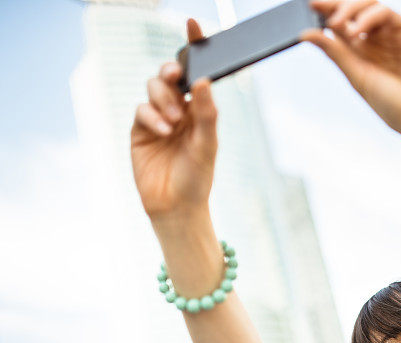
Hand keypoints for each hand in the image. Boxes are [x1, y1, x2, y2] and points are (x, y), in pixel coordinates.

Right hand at [130, 19, 217, 220]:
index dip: (193, 47)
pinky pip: (140, 110)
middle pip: (169, 76)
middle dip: (170, 73)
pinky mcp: (140, 130)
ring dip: (162, 99)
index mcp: (199, 109)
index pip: (196, 72)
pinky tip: (162, 130)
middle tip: (175, 78)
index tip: (194, 24)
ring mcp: (157, 118)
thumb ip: (206, 113)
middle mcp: (179, 109)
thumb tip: (202, 81)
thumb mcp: (208, 144)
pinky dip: (151, 116)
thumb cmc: (198, 177)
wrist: (176, 207)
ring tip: (173, 122)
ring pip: (152, 88)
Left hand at [301, 0, 400, 133]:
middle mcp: (376, 39)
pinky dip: (369, 16)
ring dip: (350, 7)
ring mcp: (393, 34)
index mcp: (361, 52)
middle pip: (353, 9)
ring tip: (336, 22)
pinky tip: (356, 28)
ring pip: (369, 5)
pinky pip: (387, 13)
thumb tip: (306, 34)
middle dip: (334, 4)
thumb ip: (335, 52)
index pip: (339, 24)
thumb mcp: (357, 77)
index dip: (323, 12)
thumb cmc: (392, 105)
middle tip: (315, 5)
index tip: (307, 5)